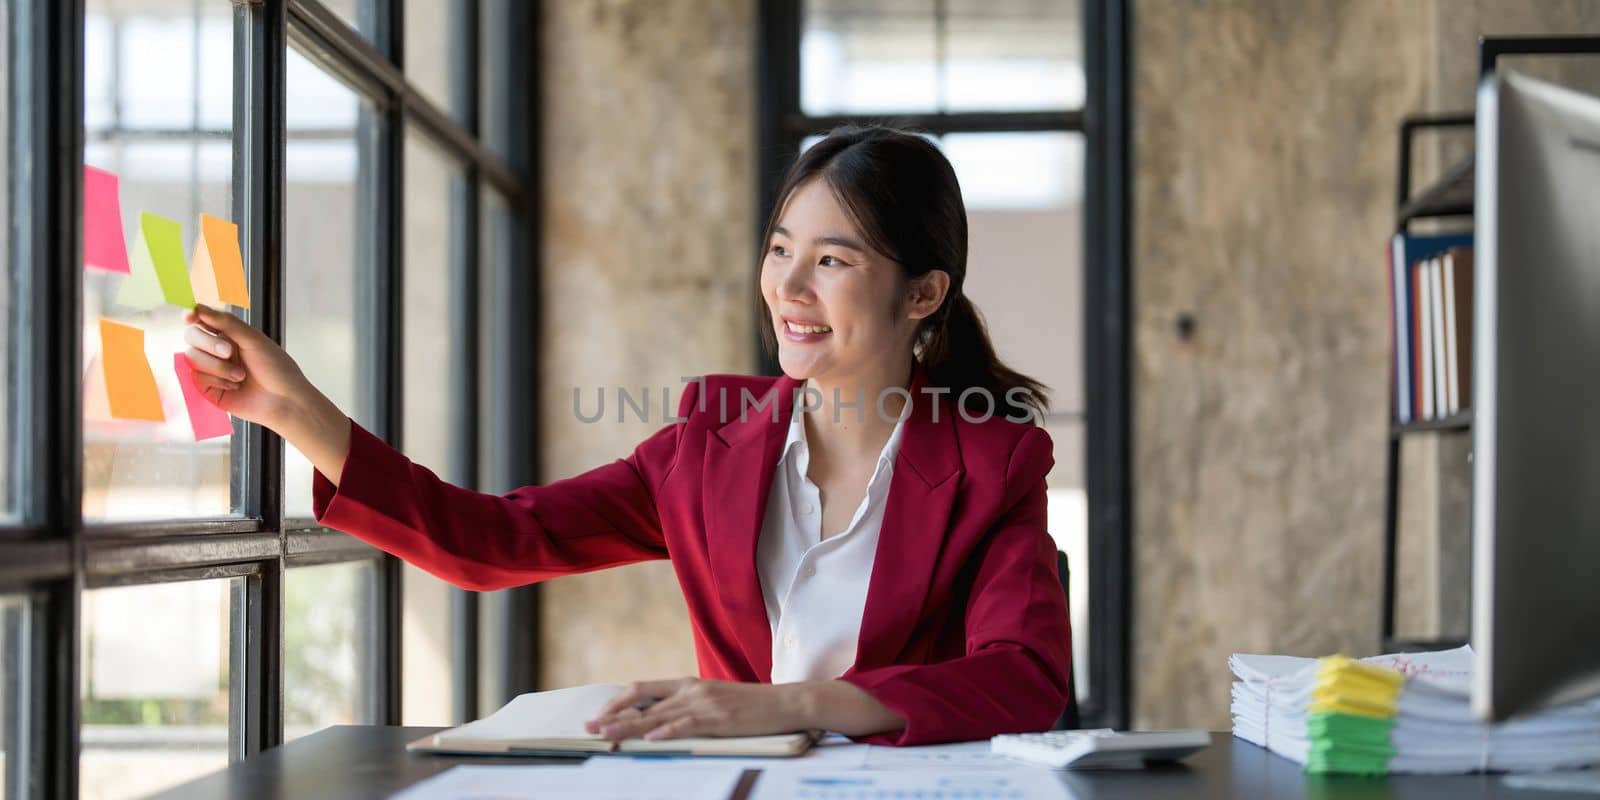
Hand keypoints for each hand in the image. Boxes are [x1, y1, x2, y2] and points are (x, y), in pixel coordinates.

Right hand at [181, 304, 310, 429]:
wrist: (284, 400)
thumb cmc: (276, 368)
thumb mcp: (253, 339)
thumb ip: (226, 322)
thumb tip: (198, 306)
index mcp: (230, 334)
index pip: (202, 320)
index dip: (192, 315)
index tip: (189, 316)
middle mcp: (217, 350)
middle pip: (192, 336)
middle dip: (209, 343)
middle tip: (229, 352)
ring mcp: (211, 369)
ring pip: (192, 357)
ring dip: (217, 366)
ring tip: (241, 376)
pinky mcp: (208, 389)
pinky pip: (196, 378)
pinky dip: (216, 380)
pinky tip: (234, 386)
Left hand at [583, 678, 807, 741]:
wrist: (783, 703)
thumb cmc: (747, 706)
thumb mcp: (710, 699)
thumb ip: (684, 705)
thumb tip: (655, 719)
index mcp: (687, 684)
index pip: (642, 689)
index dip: (617, 701)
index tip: (599, 714)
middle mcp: (691, 690)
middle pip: (643, 703)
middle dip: (614, 716)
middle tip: (590, 727)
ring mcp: (705, 704)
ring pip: (659, 716)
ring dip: (631, 727)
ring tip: (609, 733)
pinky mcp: (719, 719)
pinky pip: (689, 725)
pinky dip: (669, 732)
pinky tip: (653, 739)